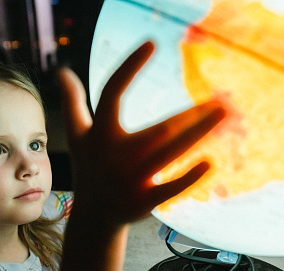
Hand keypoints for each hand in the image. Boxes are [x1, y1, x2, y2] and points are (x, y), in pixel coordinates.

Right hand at [58, 41, 224, 227]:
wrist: (94, 214)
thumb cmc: (88, 167)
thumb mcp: (76, 135)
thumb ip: (71, 102)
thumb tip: (61, 71)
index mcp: (99, 134)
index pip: (111, 92)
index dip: (129, 67)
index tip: (151, 42)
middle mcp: (114, 155)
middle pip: (157, 128)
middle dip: (190, 115)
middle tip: (220, 102)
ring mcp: (129, 180)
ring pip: (169, 153)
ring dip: (198, 133)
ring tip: (222, 115)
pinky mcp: (143, 201)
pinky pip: (170, 188)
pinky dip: (189, 176)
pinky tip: (209, 161)